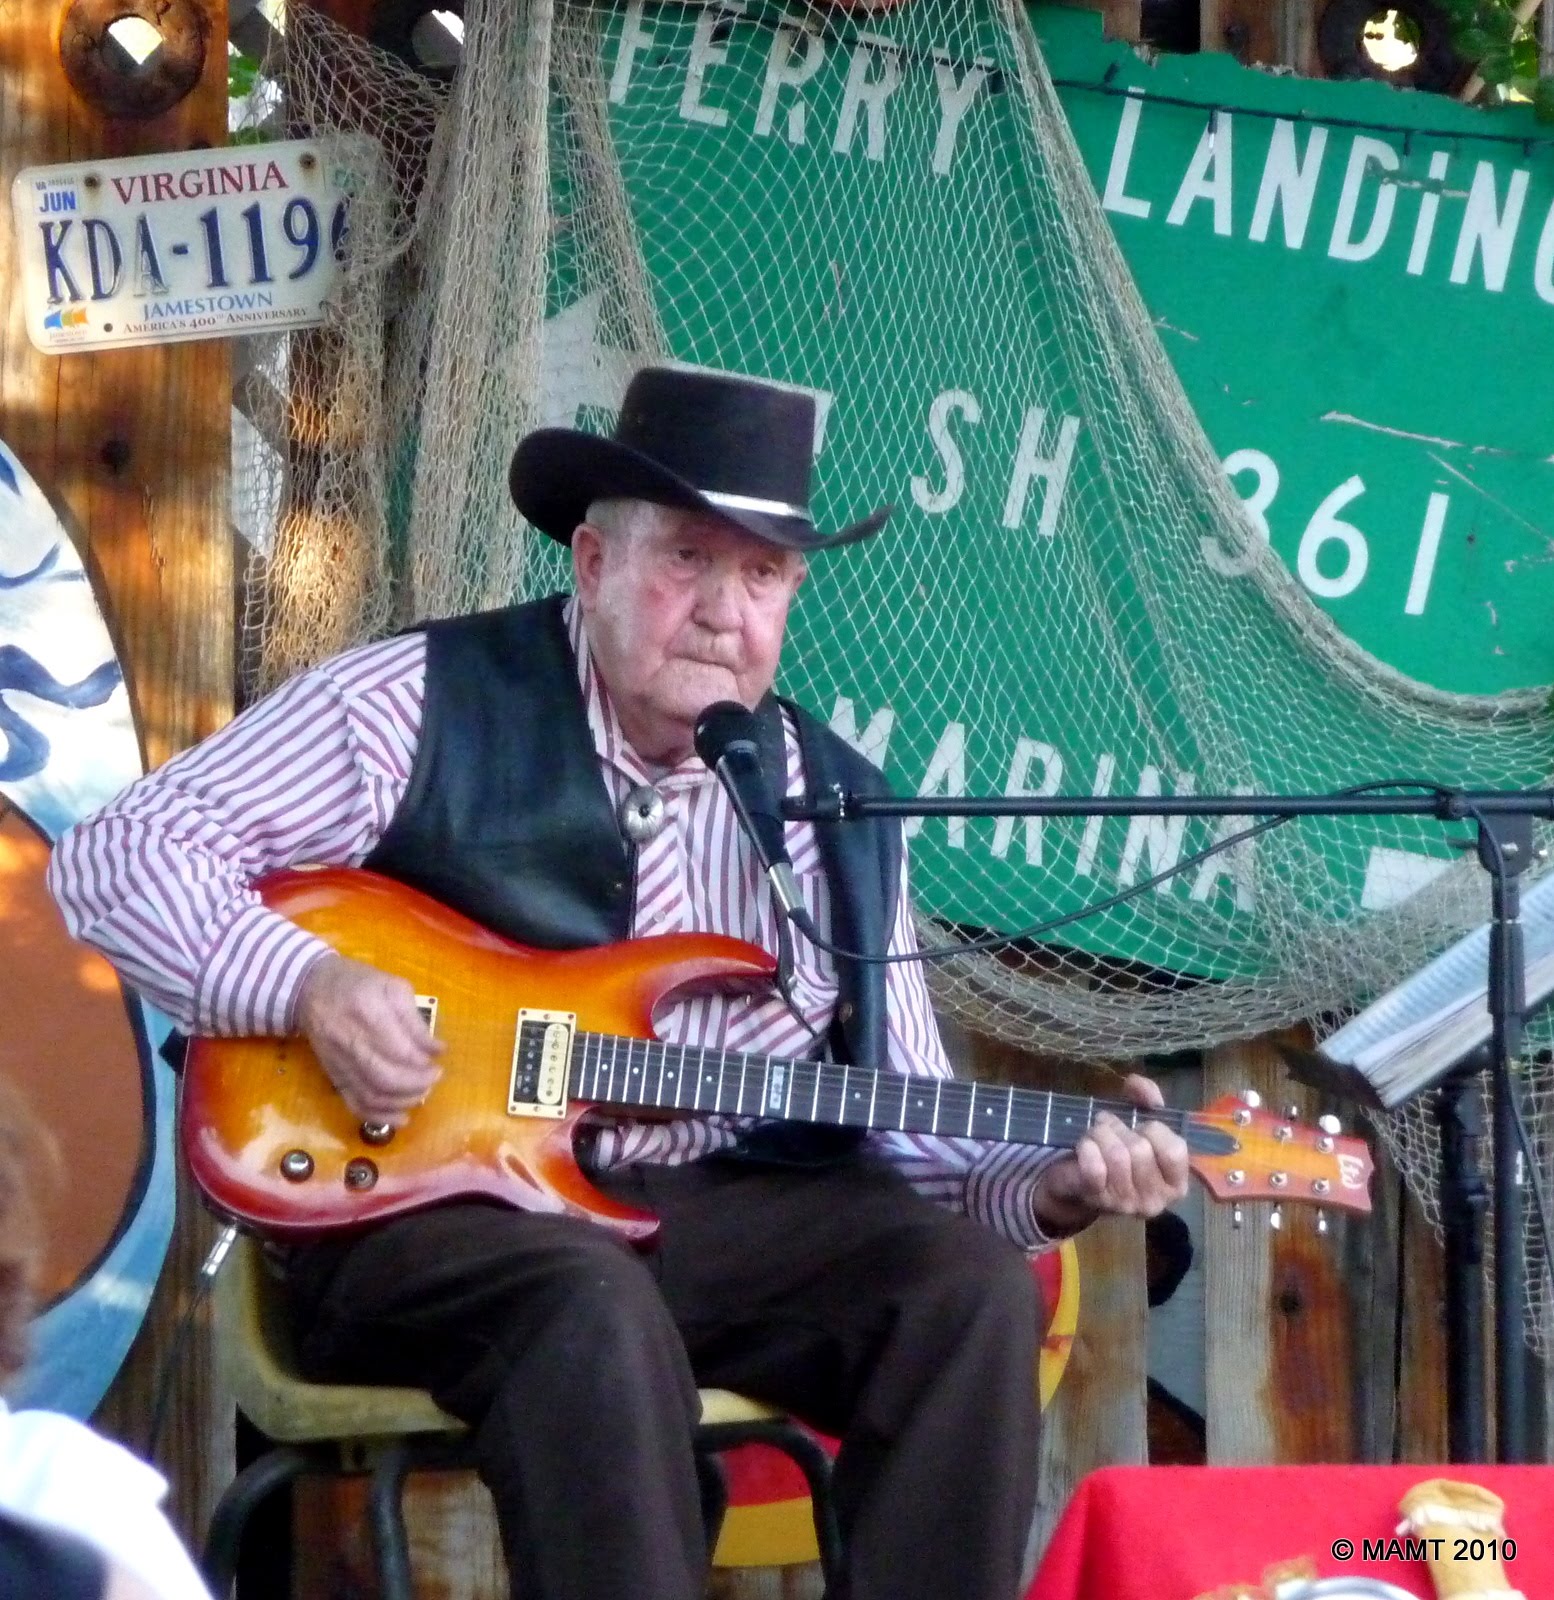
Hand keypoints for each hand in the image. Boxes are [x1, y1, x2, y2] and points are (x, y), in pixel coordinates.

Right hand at [294, 952, 443, 1125]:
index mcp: (368, 1012)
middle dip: (416, 1085)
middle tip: (433, 1079)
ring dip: (402, 1102)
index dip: (422, 1063)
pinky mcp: (333, 1075)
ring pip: (371, 1095)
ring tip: (421, 1093)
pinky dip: (379, 1116)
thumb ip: (415, 1020)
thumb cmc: (358, 983)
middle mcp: (350, 1041)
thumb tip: (437, 1050)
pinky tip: (400, 1118)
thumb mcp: (393, 986)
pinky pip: (354, 1103)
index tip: (437, 1063)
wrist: (310, 989)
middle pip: (385, 1078)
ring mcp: (339, 1062)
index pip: (399, 1050)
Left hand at [1032, 1073, 1190, 1233]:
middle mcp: (1155, 1199)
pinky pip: (1094, 1167)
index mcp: (1175, 1183)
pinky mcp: (1097, 1199)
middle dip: (1120, 1129)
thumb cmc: (1115, 1148)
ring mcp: (1126, 1203)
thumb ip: (1145, 1095)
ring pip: (1116, 1156)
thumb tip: (1139, 1085)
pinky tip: (1084, 1147)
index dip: (1155, 1130)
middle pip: (1141, 1150)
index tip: (1139, 1127)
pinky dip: (1087, 1148)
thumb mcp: (1136, 1119)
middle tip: (1108, 1127)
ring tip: (1095, 1134)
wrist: (1076, 1179)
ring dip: (1100, 1135)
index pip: (1175, 1151)